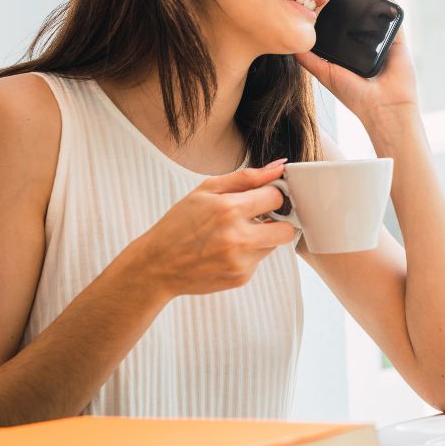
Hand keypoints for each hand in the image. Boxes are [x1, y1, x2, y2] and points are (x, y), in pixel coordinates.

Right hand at [127, 160, 295, 296]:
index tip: (263, 197)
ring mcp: (241, 261)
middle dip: (279, 221)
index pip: (276, 198)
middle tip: (260, 218)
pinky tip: (225, 251)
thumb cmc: (179, 224)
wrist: (157, 265)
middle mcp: (238, 237)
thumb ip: (246, 177)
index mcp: (229, 209)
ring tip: (235, 234)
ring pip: (274, 245)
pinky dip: (248, 254)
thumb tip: (279, 168)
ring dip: (262, 237)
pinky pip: (259, 260)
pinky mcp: (241, 277)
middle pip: (287, 229)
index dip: (272, 195)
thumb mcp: (206, 190)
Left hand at [295, 0, 418, 124]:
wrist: (383, 107)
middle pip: (354, 3)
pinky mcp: (397, 33)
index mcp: (347, 42)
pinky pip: (392, 7)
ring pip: (373, 1)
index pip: (337, 14)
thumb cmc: (356, 95)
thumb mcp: (325, 73)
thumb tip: (288, 43)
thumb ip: (308, 59)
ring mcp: (381, 32)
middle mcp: (364, 35)